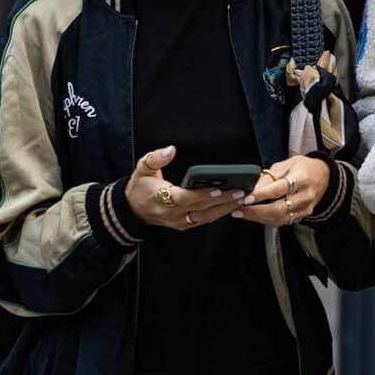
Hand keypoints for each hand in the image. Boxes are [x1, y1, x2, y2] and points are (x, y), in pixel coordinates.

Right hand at [124, 146, 243, 233]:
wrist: (132, 210)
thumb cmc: (140, 187)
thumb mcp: (142, 168)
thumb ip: (156, 158)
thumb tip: (170, 150)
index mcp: (162, 199)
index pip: (186, 198)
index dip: (203, 194)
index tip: (219, 187)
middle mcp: (172, 214)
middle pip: (202, 209)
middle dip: (223, 201)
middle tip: (242, 191)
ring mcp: (179, 222)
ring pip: (207, 217)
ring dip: (226, 208)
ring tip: (243, 198)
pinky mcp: (185, 225)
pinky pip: (205, 220)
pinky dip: (219, 213)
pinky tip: (233, 204)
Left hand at [234, 154, 331, 224]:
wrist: (323, 176)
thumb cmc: (303, 168)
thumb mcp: (285, 164)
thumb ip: (268, 177)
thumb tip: (251, 188)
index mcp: (301, 179)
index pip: (279, 189)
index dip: (261, 195)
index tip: (246, 198)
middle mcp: (305, 196)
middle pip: (279, 209)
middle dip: (255, 211)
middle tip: (239, 209)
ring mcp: (305, 208)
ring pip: (279, 219)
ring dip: (258, 218)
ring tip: (242, 213)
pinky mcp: (302, 216)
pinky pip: (282, 222)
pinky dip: (266, 220)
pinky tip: (255, 215)